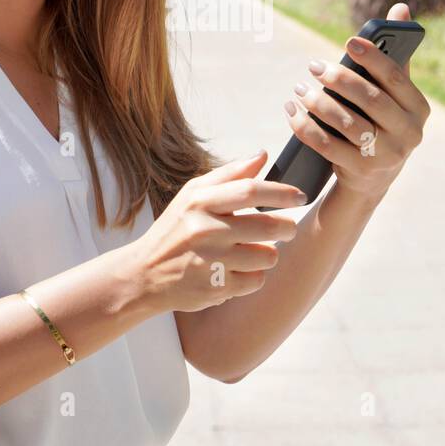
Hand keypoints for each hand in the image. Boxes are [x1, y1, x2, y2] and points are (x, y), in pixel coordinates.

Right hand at [129, 151, 304, 312]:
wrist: (143, 274)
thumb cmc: (175, 229)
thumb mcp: (193, 195)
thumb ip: (229, 174)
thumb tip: (263, 156)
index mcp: (200, 202)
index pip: (250, 191)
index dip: (281, 192)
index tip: (301, 196)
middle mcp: (204, 230)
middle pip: (267, 226)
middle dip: (287, 227)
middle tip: (288, 228)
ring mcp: (210, 262)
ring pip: (267, 256)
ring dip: (269, 254)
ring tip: (256, 251)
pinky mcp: (215, 289)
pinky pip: (256, 280)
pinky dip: (254, 276)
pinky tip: (238, 270)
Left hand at [284, 3, 430, 201]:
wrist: (373, 178)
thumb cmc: (381, 122)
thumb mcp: (393, 95)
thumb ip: (395, 55)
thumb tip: (400, 8)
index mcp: (419, 108)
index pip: (395, 78)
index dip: (373, 58)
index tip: (350, 42)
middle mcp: (409, 134)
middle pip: (370, 100)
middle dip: (339, 80)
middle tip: (314, 66)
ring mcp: (387, 156)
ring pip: (347, 123)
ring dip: (318, 103)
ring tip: (300, 90)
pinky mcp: (361, 172)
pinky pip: (328, 146)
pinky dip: (305, 127)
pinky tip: (292, 113)